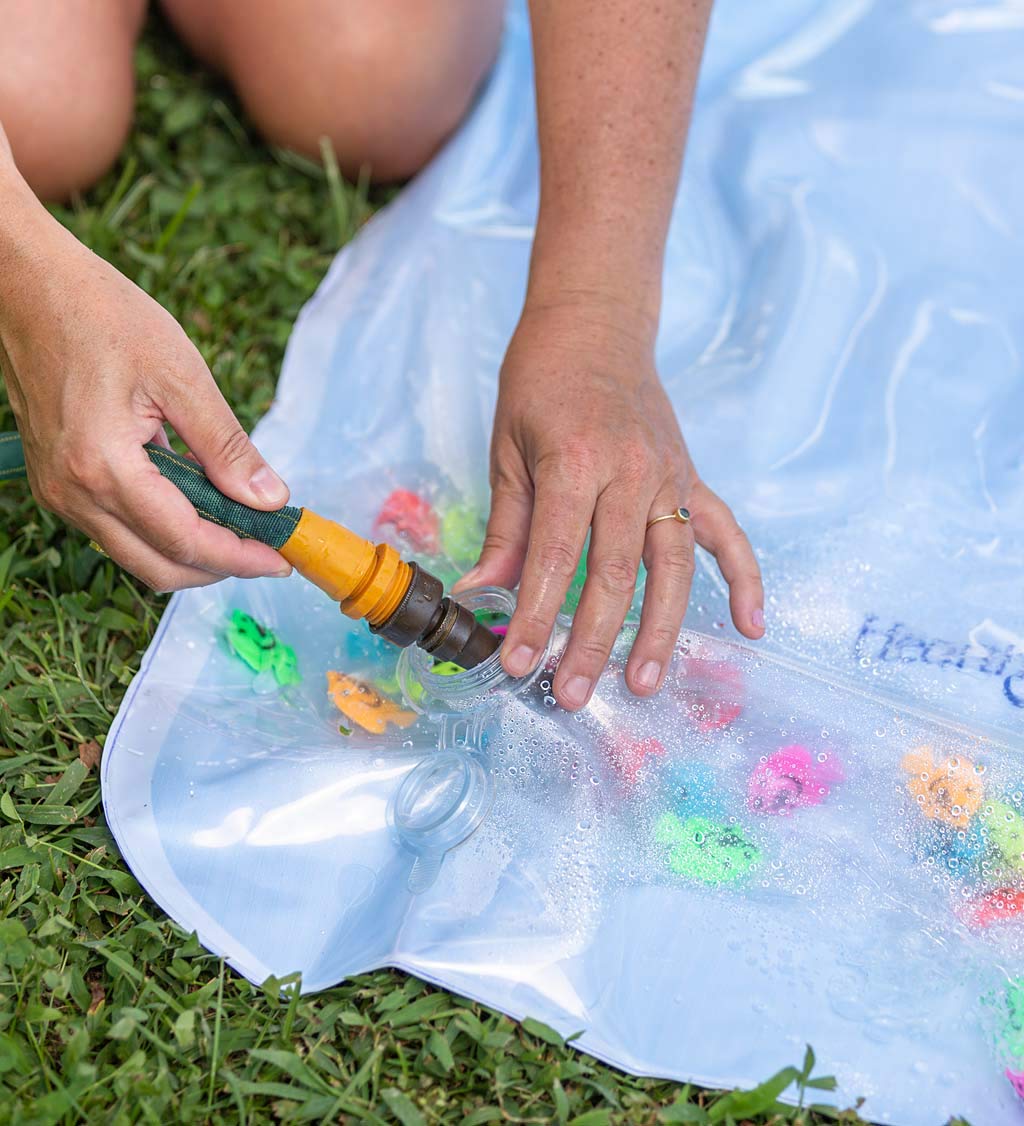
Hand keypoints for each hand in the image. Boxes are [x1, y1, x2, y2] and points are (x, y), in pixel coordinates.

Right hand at [0, 187, 290, 591]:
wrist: (25, 284)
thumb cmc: (103, 315)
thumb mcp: (182, 375)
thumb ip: (226, 447)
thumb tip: (270, 500)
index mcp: (104, 467)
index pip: (186, 541)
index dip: (241, 556)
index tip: (283, 556)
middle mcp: (73, 493)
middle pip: (159, 567)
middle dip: (219, 566)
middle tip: (267, 548)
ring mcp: (58, 491)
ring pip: (136, 555)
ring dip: (191, 552)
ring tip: (241, 527)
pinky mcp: (56, 482)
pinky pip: (115, 528)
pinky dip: (161, 529)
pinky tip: (198, 502)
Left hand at [454, 299, 763, 709]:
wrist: (595, 322)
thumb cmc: (541, 380)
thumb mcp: (508, 447)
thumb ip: (507, 526)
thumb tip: (481, 593)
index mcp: (574, 461)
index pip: (554, 556)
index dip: (533, 616)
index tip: (517, 663)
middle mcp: (630, 471)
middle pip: (615, 573)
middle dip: (592, 640)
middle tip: (573, 694)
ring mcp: (669, 475)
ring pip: (673, 567)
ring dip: (662, 631)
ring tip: (645, 683)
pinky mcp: (691, 476)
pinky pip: (726, 533)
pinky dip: (745, 578)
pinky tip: (752, 626)